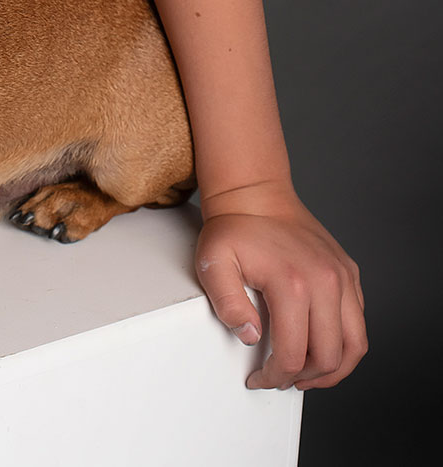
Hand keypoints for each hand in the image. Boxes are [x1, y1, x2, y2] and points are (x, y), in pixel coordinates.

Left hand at [196, 181, 366, 389]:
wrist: (254, 194)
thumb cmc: (234, 229)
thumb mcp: (214, 263)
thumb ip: (227, 304)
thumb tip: (252, 337)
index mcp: (292, 283)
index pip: (294, 355)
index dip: (275, 376)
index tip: (260, 378)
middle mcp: (325, 281)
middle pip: (329, 357)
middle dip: (304, 378)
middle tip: (282, 379)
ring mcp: (342, 276)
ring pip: (355, 345)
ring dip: (334, 369)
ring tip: (308, 374)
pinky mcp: (349, 272)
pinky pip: (358, 321)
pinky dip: (345, 343)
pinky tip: (321, 345)